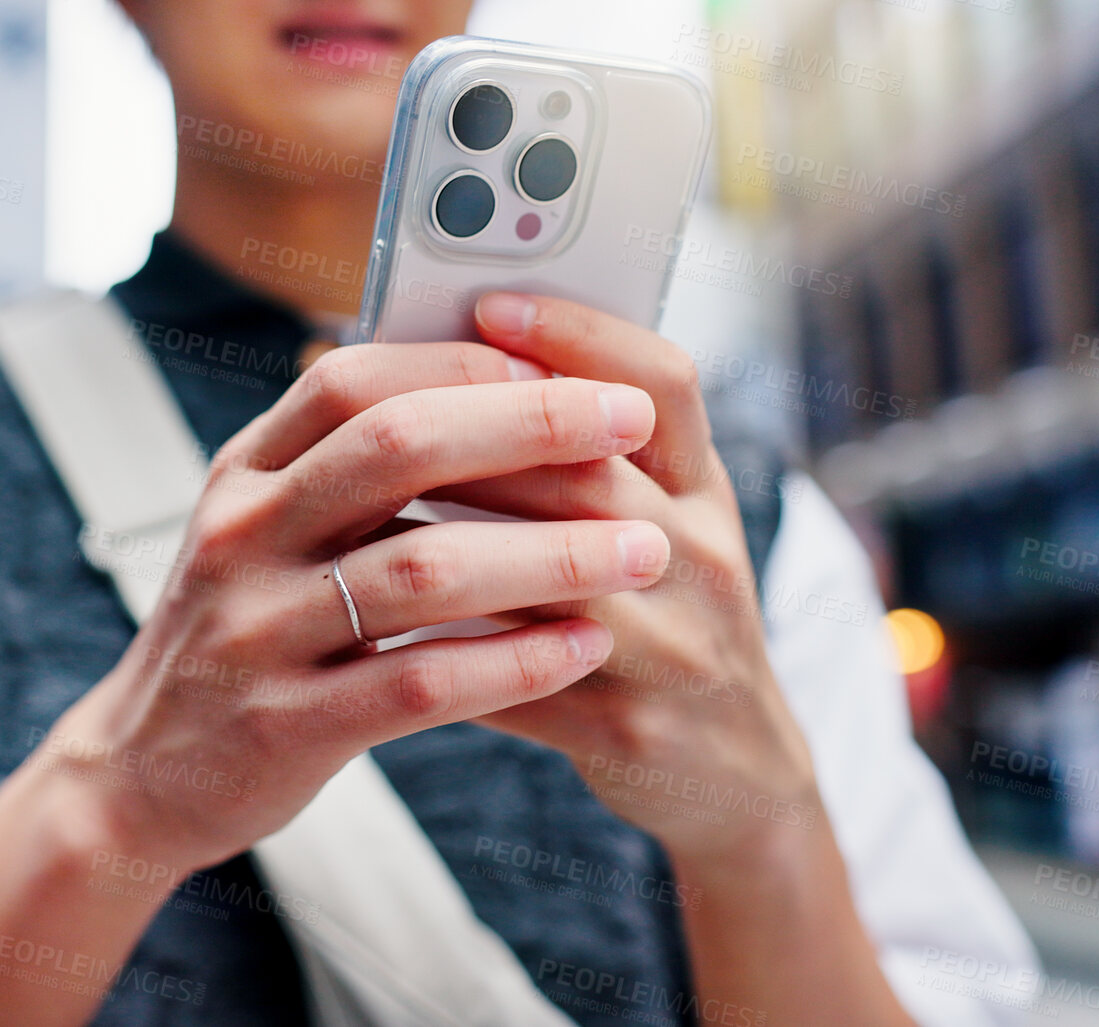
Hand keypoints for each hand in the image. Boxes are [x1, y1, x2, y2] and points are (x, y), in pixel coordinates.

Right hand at [36, 339, 674, 872]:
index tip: (566, 364)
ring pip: (420, 569)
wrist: (145, 774)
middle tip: (630, 426)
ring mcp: (256, 632)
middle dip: (528, 427)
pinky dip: (512, 661)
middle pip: (394, 449)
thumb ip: (350, 465)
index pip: (354, 379)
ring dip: (548, 554)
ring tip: (643, 551)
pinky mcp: (286, 726)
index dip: (465, 362)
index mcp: (244, 472)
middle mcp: (243, 536)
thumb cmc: (244, 633)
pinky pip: (417, 682)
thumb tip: (495, 382)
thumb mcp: (266, 529)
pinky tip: (584, 648)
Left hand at [430, 292, 825, 869]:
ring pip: (550, 572)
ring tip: (362, 506)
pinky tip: (374, 621)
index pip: (664, 384)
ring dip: (447, 533)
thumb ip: (585, 457)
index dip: (581, 335)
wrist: (736, 771)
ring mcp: (674, 648)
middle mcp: (701, 557)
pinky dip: (441, 646)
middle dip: (477, 433)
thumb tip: (465, 364)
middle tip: (380, 406)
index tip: (489, 303)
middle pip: (590, 470)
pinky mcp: (628, 729)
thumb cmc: (668, 620)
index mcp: (705, 491)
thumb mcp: (659, 524)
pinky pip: (515, 678)